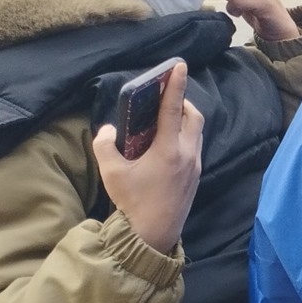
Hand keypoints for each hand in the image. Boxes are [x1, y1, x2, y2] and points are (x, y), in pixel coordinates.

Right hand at [91, 61, 203, 253]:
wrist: (152, 236)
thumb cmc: (132, 204)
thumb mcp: (111, 173)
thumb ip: (104, 146)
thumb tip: (106, 130)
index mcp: (168, 149)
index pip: (173, 108)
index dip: (175, 84)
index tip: (179, 65)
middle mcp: (187, 154)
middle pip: (194, 117)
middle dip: (182, 102)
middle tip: (164, 98)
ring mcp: (194, 166)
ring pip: (197, 133)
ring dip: (185, 120)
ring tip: (163, 120)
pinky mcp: (195, 177)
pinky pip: (194, 147)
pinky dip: (184, 137)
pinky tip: (166, 145)